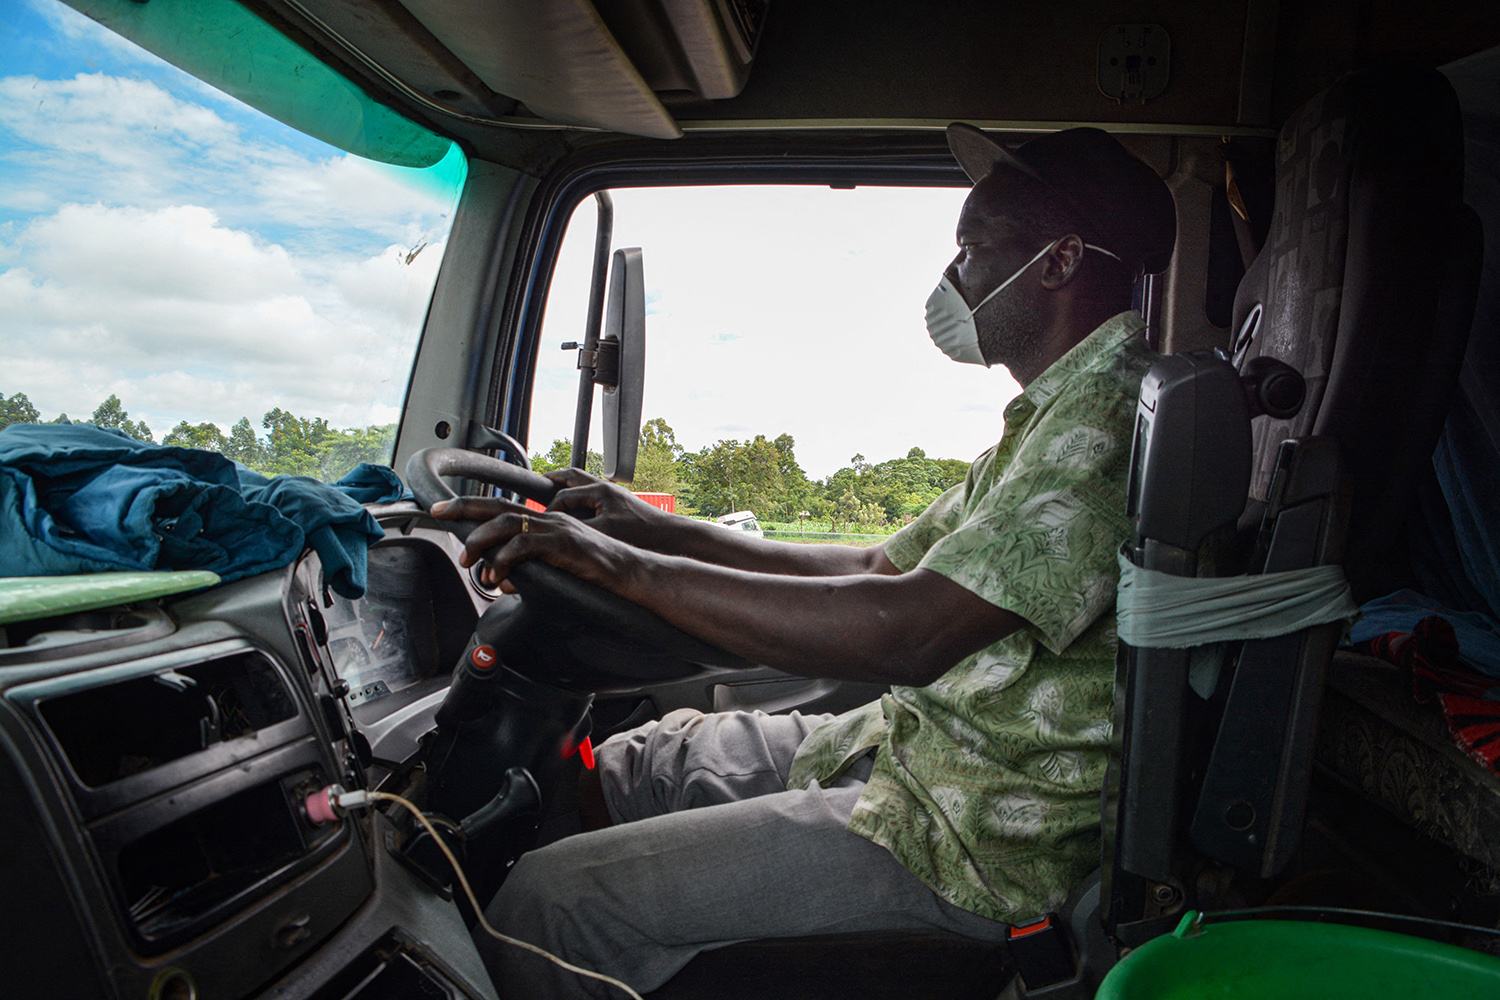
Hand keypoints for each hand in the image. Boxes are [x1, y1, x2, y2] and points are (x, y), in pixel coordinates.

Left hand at [430, 496, 638, 592]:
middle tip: (437, 512)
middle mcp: (547, 518)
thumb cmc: (598, 571)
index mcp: (545, 521)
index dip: (470, 507)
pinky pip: (525, 545)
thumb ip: (526, 571)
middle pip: (496, 505)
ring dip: (480, 540)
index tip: (445, 509)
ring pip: (506, 523)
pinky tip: (497, 573)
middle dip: (462, 507)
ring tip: (466, 559)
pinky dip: (504, 558)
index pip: (501, 508)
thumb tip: (502, 580)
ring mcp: (555, 528)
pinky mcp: (563, 543)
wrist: (630, 572)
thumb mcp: (555, 569)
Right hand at [543, 468, 675, 548]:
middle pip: (572, 477)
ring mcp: (612, 494)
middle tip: (538, 484)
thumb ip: (579, 527)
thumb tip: (557, 529)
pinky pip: (592, 494)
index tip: (540, 520)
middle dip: (553, 481)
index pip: (564, 494)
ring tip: (552, 495)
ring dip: (567, 487)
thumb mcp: (606, 531)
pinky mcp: (618, 503)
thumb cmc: (642, 532)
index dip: (549, 508)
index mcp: (600, 490)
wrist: (668, 535)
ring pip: (583, 484)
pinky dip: (579, 497)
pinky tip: (576, 511)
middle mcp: (606, 487)